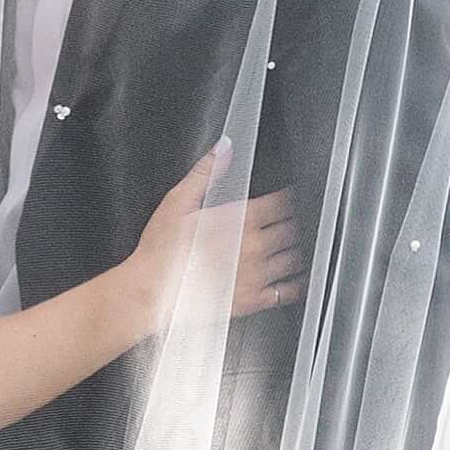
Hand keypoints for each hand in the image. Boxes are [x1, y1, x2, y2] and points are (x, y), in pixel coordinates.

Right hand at [116, 142, 298, 354]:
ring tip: (298, 246)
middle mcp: (252, 246)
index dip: (288, 199)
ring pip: (293, 259)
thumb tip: (224, 148)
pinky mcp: (252, 300)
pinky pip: (285, 293)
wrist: (151, 294)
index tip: (289, 198)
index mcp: (238, 219)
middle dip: (295, 223)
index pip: (279, 204)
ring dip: (298, 251)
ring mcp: (255, 275)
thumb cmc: (160, 251)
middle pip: (290, 230)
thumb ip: (205, 173)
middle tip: (296, 221)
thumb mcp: (177, 202)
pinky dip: (295, 285)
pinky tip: (297, 281)